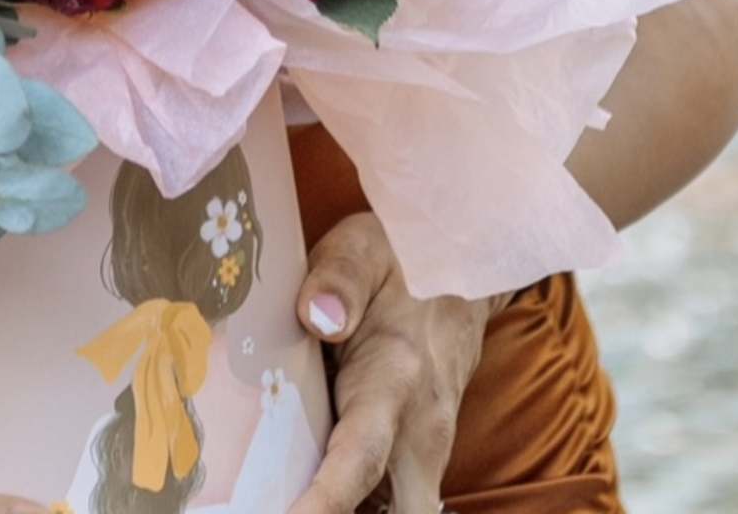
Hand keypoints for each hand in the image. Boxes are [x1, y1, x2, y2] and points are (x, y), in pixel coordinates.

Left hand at [288, 211, 513, 513]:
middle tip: (272, 504)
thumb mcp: (362, 249)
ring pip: (398, 511)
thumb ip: (337, 278)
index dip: (324, 503)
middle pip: (395, 513)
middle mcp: (420, 431)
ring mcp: (426, 450)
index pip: (360, 460)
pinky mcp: (419, 456)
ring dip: (350, 508)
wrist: (465, 268)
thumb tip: (315, 316)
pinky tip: (304, 485)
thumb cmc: (398, 258)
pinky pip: (394, 500)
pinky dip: (356, 501)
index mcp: (395, 381)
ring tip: (281, 494)